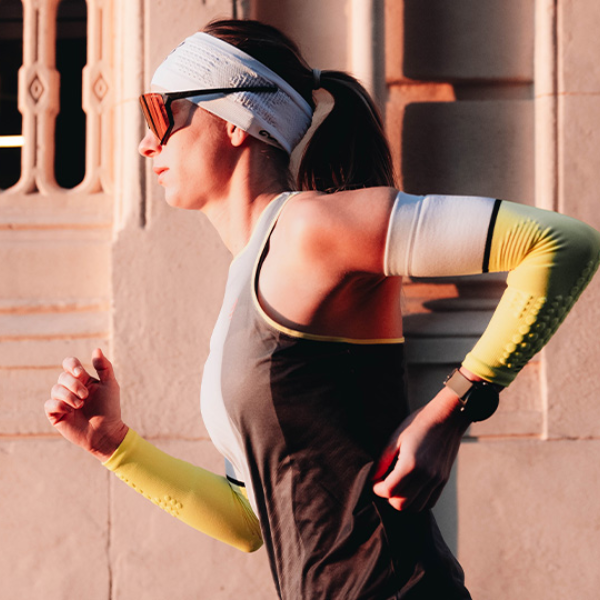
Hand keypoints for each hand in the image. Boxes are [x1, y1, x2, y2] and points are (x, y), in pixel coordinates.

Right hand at [45, 349, 127, 461]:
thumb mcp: (110, 385)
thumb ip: (104, 367)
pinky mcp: (56, 415)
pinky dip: (60, 405)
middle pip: (62, 376)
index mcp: (83, 379)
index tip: (81, 373)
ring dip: (69, 396)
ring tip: (81, 405)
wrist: (105, 432)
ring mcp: (62, 401)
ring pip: (55, 389)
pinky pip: (49, 404)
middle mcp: (70, 388)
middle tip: (86, 396)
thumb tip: (96, 349)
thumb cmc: (110, 408)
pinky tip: (70, 411)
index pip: (69, 364)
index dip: (72, 365)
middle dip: (74, 385)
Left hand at [372, 388, 469, 510]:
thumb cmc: (418, 423)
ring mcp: (437, 480)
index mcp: (411, 464)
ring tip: (398, 485)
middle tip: (385, 483)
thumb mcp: (396, 437)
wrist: (447, 417)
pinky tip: (411, 486)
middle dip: (389, 497)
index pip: (389, 491)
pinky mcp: (444, 480)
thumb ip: (383, 460)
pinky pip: (429, 502)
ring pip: (416, 507)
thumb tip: (372, 477)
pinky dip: (418, 500)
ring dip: (403, 500)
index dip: (377, 489)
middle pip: (402, 504)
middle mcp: (426, 476)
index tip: (375, 481)